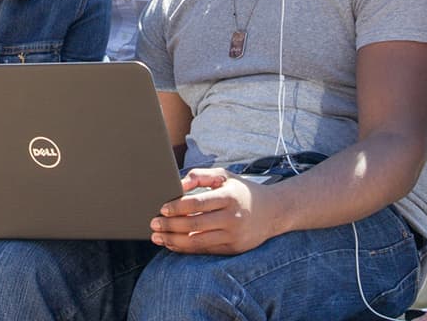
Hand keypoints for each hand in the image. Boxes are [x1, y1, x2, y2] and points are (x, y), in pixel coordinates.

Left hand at [149, 168, 276, 254]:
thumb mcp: (225, 176)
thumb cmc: (242, 191)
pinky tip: (173, 244)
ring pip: (197, 241)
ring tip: (158, 237)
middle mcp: (232, 218)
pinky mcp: (233, 249)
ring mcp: (233, 236)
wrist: (273, 212)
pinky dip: (186, 248)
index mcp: (229, 197)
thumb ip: (200, 176)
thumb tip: (178, 184)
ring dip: (174, 241)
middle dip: (170, 225)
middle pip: (194, 225)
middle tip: (153, 224)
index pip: (197, 204)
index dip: (177, 207)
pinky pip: (205, 250)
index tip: (161, 208)